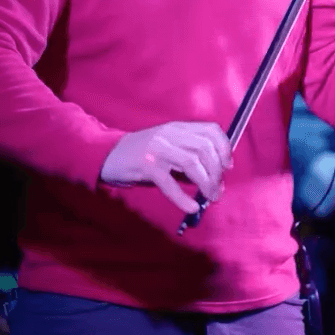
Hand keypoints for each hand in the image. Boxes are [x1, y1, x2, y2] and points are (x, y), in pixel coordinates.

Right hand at [100, 121, 232, 214]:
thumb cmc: (141, 155)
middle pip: (205, 148)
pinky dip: (183, 198)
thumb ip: (189, 158)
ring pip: (192, 163)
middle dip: (217, 171)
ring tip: (209, 197)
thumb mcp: (167, 149)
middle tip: (217, 189)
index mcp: (177, 128)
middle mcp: (169, 135)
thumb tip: (215, 179)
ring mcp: (157, 149)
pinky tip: (191, 207)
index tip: (227, 167)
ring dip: (206, 183)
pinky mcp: (146, 166)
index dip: (224, 148)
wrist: (108, 155)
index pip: (210, 130)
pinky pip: (170, 183)